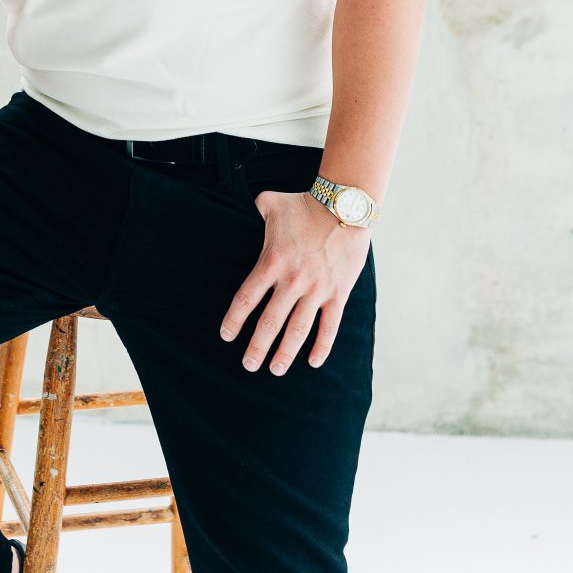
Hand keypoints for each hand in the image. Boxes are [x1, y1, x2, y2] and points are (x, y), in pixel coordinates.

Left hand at [218, 189, 370, 374]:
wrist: (345, 207)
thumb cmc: (306, 205)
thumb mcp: (272, 202)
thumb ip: (256, 208)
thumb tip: (245, 205)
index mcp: (271, 261)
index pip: (247, 297)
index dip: (235, 319)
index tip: (226, 336)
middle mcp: (292, 280)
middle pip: (270, 321)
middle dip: (257, 347)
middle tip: (249, 365)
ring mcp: (316, 289)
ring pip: (298, 329)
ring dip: (285, 353)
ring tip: (275, 370)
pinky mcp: (338, 293)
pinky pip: (329, 325)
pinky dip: (322, 346)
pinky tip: (313, 362)